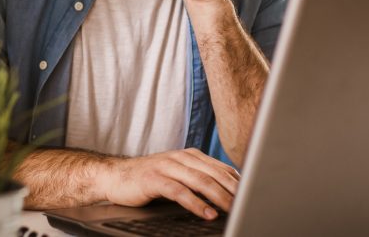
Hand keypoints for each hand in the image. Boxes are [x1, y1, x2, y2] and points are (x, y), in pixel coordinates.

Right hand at [98, 148, 240, 219]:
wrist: (115, 176)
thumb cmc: (149, 179)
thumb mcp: (178, 175)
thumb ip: (199, 179)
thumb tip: (228, 193)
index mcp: (190, 155)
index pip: (221, 168)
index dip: (239, 182)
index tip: (254, 195)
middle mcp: (181, 157)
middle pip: (214, 174)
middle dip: (234, 191)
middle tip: (249, 204)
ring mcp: (167, 166)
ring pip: (200, 181)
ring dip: (219, 197)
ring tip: (234, 209)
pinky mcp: (154, 179)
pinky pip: (179, 191)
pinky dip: (196, 203)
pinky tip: (207, 213)